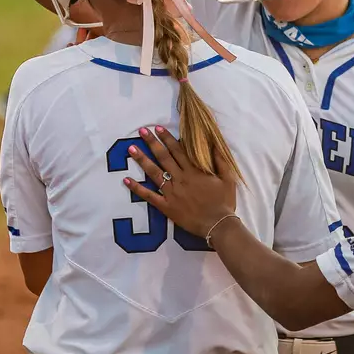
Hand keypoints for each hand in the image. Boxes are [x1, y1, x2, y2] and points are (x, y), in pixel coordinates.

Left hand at [124, 125, 238, 239]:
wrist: (217, 225)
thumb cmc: (224, 202)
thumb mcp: (228, 178)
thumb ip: (220, 160)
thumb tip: (215, 143)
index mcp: (194, 171)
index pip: (178, 150)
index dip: (167, 138)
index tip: (158, 128)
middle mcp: (180, 178)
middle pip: (163, 157)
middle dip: (152, 143)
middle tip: (142, 131)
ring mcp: (171, 192)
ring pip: (154, 173)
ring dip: (142, 160)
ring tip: (131, 148)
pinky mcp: (166, 206)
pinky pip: (149, 196)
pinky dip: (137, 188)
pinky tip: (126, 180)